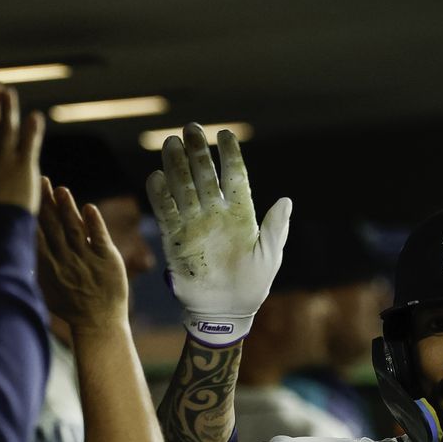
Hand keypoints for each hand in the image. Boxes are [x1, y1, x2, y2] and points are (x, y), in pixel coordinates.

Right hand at [36, 179, 129, 328]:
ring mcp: (87, 260)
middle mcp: (65, 261)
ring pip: (74, 229)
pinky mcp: (107, 260)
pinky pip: (99, 238)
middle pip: (53, 227)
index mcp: (48, 267)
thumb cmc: (71, 307)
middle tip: (40, 180)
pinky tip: (88, 207)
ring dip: (67, 208)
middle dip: (46, 203)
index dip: (32, 214)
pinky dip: (94, 223)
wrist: (99, 323)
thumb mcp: (46, 290)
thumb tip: (17, 254)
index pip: (37, 235)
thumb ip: (34, 269)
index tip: (25, 195)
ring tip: (61, 189)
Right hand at [146, 124, 290, 345]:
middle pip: (204, 176)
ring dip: (176, 166)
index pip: (234, 177)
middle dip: (197, 153)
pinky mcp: (175, 240)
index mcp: (241, 214)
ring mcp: (194, 225)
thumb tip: (286, 200)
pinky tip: (156, 176)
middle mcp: (216, 214)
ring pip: (183, 189)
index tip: (224, 134)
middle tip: (190, 129)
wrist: (225, 313)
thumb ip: (275, 228)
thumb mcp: (269, 256)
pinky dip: (160, 196)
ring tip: (171, 144)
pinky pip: (166, 213)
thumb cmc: (253, 285)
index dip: (229, 155)